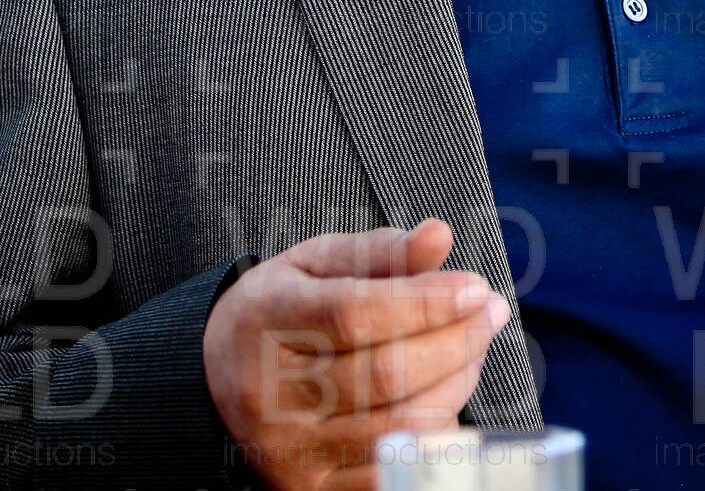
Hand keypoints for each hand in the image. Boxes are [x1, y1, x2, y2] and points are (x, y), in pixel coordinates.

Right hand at [203, 220, 509, 490]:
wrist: (215, 381)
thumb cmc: (282, 311)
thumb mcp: (317, 264)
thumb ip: (381, 251)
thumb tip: (439, 236)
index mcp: (266, 322)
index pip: (354, 315)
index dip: (425, 303)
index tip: (475, 287)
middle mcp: (270, 395)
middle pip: (385, 374)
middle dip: (457, 341)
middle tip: (489, 312)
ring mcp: (289, 451)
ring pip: (400, 426)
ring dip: (457, 383)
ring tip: (472, 349)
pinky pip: (393, 470)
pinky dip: (436, 435)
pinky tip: (448, 397)